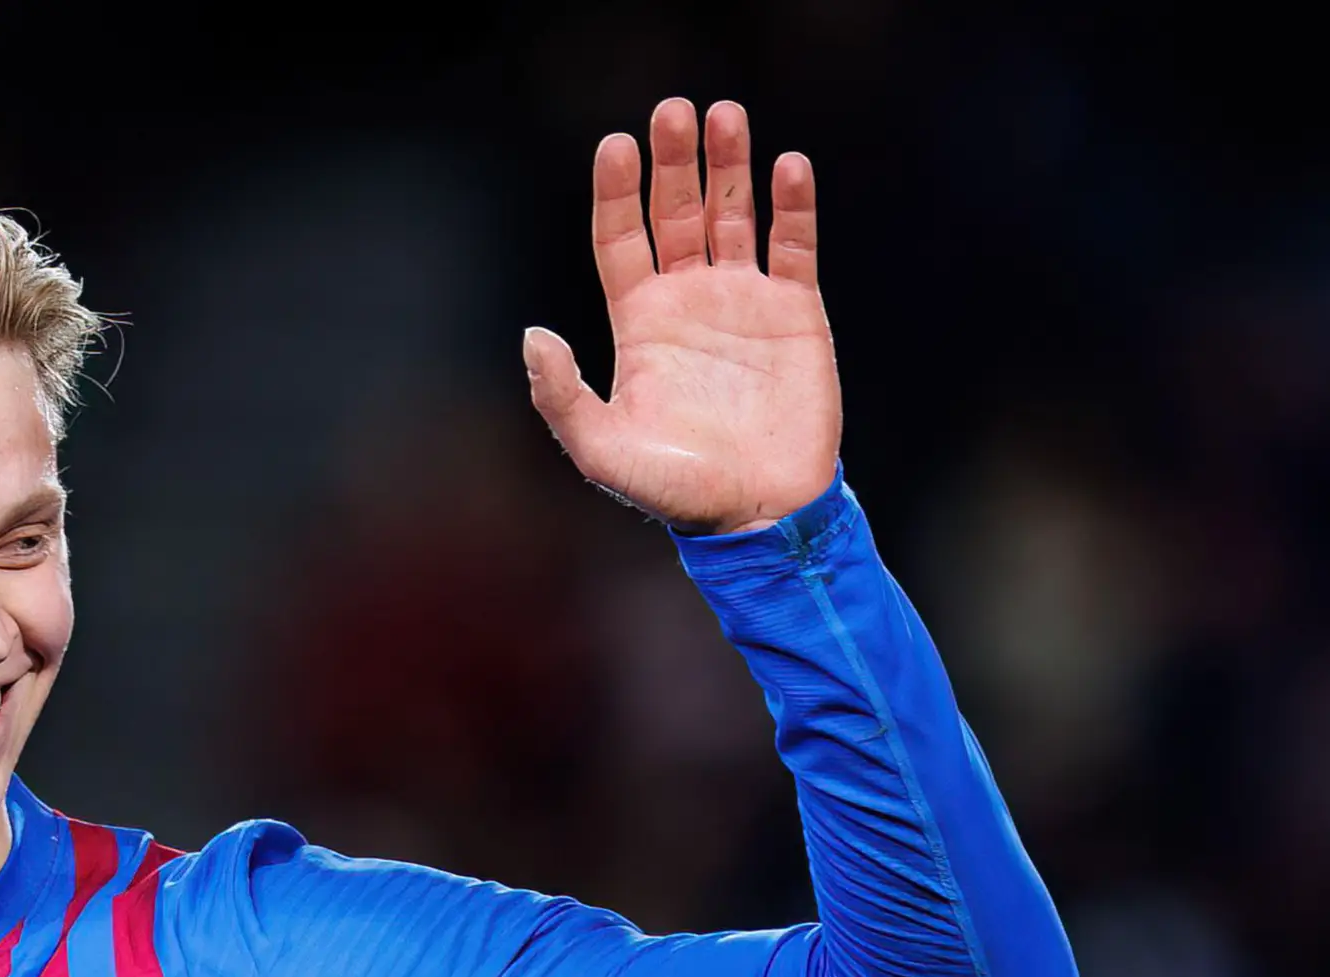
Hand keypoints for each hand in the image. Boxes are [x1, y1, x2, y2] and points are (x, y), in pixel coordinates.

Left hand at [524, 99, 840, 535]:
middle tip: (672, 110)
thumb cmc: (678, 491)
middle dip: (674, 161)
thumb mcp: (602, 450)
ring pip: (734, 214)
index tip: (615, 145)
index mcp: (639, 323)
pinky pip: (794, 245)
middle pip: (676, 212)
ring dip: (730, 165)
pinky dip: (792, 206)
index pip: (621, 238)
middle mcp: (688, 300)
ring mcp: (743, 300)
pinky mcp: (796, 311)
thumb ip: (562, 396)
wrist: (761, 513)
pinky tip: (787, 166)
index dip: (617, 191)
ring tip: (725, 115)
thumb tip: (533, 334)